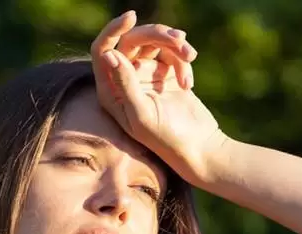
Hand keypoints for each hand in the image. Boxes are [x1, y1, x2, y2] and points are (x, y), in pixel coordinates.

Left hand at [90, 11, 230, 185]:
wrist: (199, 148)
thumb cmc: (166, 138)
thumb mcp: (141, 114)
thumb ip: (125, 84)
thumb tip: (109, 54)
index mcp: (111, 91)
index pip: (103, 50)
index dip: (114, 30)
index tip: (133, 17)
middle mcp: (125, 81)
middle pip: (133, 41)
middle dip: (156, 35)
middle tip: (179, 40)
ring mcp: (146, 76)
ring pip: (155, 43)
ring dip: (174, 45)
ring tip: (191, 56)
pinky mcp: (166, 74)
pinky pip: (172, 53)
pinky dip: (183, 62)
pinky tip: (188, 85)